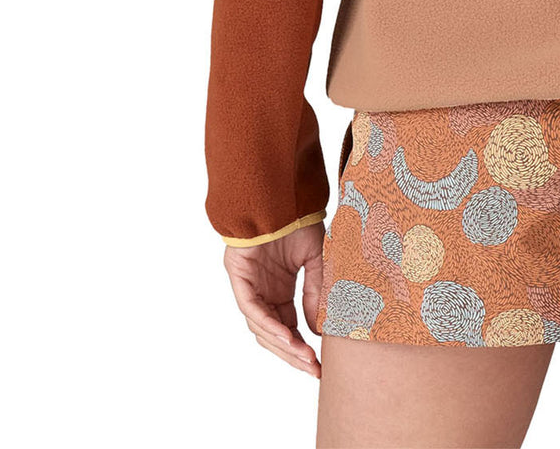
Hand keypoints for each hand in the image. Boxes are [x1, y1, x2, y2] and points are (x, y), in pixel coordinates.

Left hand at [223, 222, 324, 377]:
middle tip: (313, 370)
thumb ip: (317, 290)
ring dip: (283, 345)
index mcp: (279, 289)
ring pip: (261, 327)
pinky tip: (288, 337)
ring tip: (305, 357)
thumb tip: (318, 329)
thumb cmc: (297, 217)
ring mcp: (249, 285)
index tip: (320, 363)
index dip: (302, 347)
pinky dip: (269, 325)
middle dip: (293, 355)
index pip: (288, 327)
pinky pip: (252, 309)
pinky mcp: (239, 276)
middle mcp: (262, 291)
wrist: (280, 190)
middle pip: (273, 334)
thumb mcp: (317, 257)